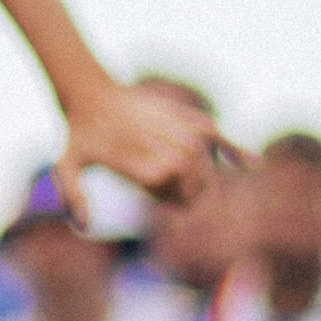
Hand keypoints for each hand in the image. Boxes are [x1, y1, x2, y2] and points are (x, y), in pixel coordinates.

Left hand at [64, 72, 234, 212]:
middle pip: (183, 171)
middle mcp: (152, 138)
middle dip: (187, 191)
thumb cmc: (79, 135)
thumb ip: (73, 196)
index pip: (162, 181)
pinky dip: (235, 148)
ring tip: (198, 187)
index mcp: (130, 154)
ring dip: (203, 177)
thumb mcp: (66, 166)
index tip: (163, 202)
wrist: (91, 92)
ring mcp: (169, 124)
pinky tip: (254, 166)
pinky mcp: (182, 115)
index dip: (166, 197)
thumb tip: (84, 228)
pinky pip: (215, 133)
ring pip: (199, 155)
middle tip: (181, 198)